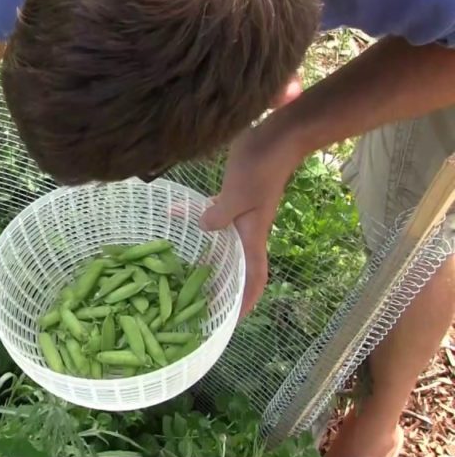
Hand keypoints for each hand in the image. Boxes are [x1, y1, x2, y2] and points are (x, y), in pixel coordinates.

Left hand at [199, 123, 304, 316]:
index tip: (235, 320)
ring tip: (183, 261)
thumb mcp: (236, 195)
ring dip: (208, 250)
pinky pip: (215, 214)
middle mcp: (250, 227)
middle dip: (225, 281)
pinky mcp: (236, 193)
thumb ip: (218, 216)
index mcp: (254, 234)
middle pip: (238, 262)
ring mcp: (243, 210)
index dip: (248, 299)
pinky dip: (198, 216)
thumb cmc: (261, 167)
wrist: (279, 136)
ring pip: (224, 239)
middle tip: (201, 296)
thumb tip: (203, 231)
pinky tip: (177, 212)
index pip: (256, 275)